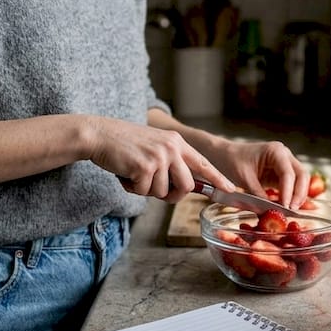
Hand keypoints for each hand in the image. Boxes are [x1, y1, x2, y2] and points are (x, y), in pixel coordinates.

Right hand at [86, 117, 234, 202]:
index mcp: (176, 142)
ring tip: (133, 173)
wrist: (100, 135)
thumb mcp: (155, 146)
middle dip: (172, 195)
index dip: (217, 178)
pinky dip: (132, 188)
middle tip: (155, 190)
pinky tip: (124, 173)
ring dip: (146, 190)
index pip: (203, 163)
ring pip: (162, 192)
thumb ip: (170, 162)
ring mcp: (159, 157)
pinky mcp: (145, 167)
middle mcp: (172, 148)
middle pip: (186, 186)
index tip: (231, 189)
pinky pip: (144, 192)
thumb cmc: (125, 144)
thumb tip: (182, 188)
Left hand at [209, 139, 309, 209]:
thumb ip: (259, 195)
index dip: (289, 192)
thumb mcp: (245, 179)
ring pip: (300, 180)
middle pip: (302, 175)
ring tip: (290, 211)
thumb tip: (270, 212)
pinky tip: (287, 207)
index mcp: (275, 151)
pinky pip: (292, 185)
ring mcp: (284, 163)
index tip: (286, 207)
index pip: (288, 173)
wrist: (224, 155)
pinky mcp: (281, 173)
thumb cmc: (232, 161)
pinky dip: (291, 196)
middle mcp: (284, 155)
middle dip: (299, 194)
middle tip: (292, 211)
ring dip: (298, 196)